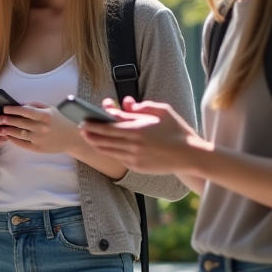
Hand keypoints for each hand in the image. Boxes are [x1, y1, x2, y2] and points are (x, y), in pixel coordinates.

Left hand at [0, 102, 82, 155]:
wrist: (71, 138)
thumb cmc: (59, 120)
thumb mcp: (50, 108)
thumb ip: (35, 105)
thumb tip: (19, 104)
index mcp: (45, 115)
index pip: (25, 111)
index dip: (13, 109)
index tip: (5, 108)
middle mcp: (41, 127)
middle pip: (20, 122)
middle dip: (8, 119)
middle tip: (0, 118)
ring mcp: (39, 139)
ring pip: (19, 133)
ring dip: (8, 130)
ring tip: (1, 127)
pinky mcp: (38, 148)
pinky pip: (22, 143)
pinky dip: (13, 140)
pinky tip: (8, 136)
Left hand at [79, 97, 205, 175]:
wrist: (190, 155)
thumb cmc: (177, 130)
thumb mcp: (162, 111)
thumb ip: (141, 107)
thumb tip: (126, 103)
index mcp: (138, 129)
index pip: (107, 127)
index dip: (93, 124)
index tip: (83, 120)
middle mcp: (133, 145)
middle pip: (103, 140)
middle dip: (90, 134)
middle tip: (81, 129)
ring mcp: (134, 158)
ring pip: (108, 151)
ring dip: (96, 144)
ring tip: (89, 137)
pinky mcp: (137, 167)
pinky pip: (118, 158)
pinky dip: (109, 151)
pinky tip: (105, 146)